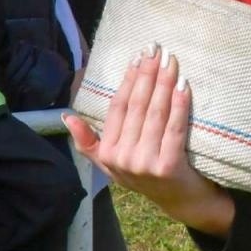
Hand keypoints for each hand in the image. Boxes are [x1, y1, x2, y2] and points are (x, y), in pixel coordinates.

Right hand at [63, 47, 234, 235]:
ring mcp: (144, 164)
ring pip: (155, 113)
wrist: (180, 201)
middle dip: (147, 74)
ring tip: (170, 61)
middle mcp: (122, 159)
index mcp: (107, 153)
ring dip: (164, 83)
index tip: (138, 57)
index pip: (117, 107)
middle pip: (136, 106)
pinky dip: (179, 104)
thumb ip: (89, 142)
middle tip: (157, 49)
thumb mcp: (111, 162)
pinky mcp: (168, 167)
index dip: (128, 80)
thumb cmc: (147, 173)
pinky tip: (184, 85)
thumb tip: (67, 116)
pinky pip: (174, 128)